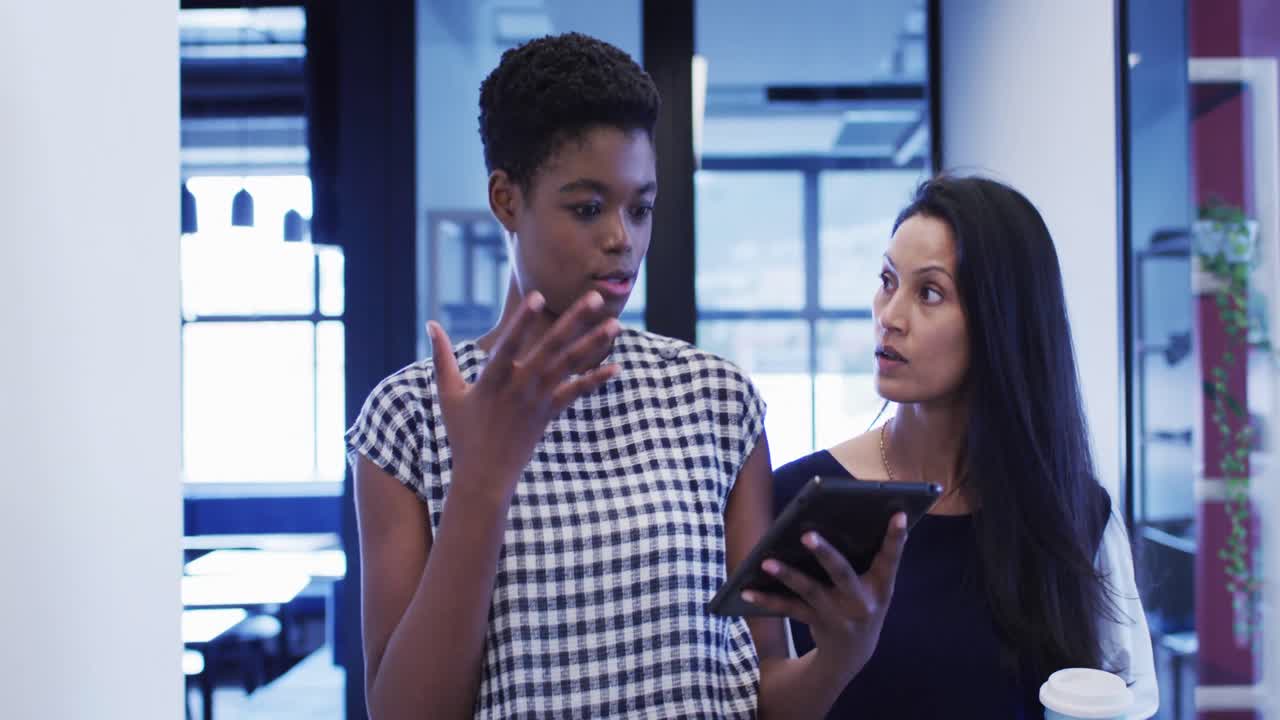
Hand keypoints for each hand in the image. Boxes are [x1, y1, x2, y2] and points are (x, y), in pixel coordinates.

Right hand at [428, 290, 620, 496]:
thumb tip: (430, 324)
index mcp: (492, 380)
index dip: (523, 321)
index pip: (509, 345)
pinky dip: (595, 380)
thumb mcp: (448, 394)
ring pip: (568, 367)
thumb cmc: (463, 433)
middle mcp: (518, 387)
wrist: (485, 475)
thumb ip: (442, 357)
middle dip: (574, 321)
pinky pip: (575, 393)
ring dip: (592, 344)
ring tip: (615, 324)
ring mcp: (537, 401)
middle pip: (550, 349)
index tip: (538, 296)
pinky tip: (616, 367)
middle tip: (595, 297)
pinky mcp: (549, 413)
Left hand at [743, 513, 907, 679]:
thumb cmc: (862, 602)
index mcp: (881, 586)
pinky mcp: (816, 623)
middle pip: (842, 573)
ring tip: (766, 561)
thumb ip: (868, 558)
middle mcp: (861, 602)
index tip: (899, 514)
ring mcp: (838, 614)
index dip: (896, 538)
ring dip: (787, 575)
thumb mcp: (875, 586)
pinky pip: (789, 608)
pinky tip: (746, 590)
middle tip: (807, 535)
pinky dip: (766, 599)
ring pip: (810, 590)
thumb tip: (844, 515)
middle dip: (825, 554)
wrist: (853, 654)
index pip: (890, 558)